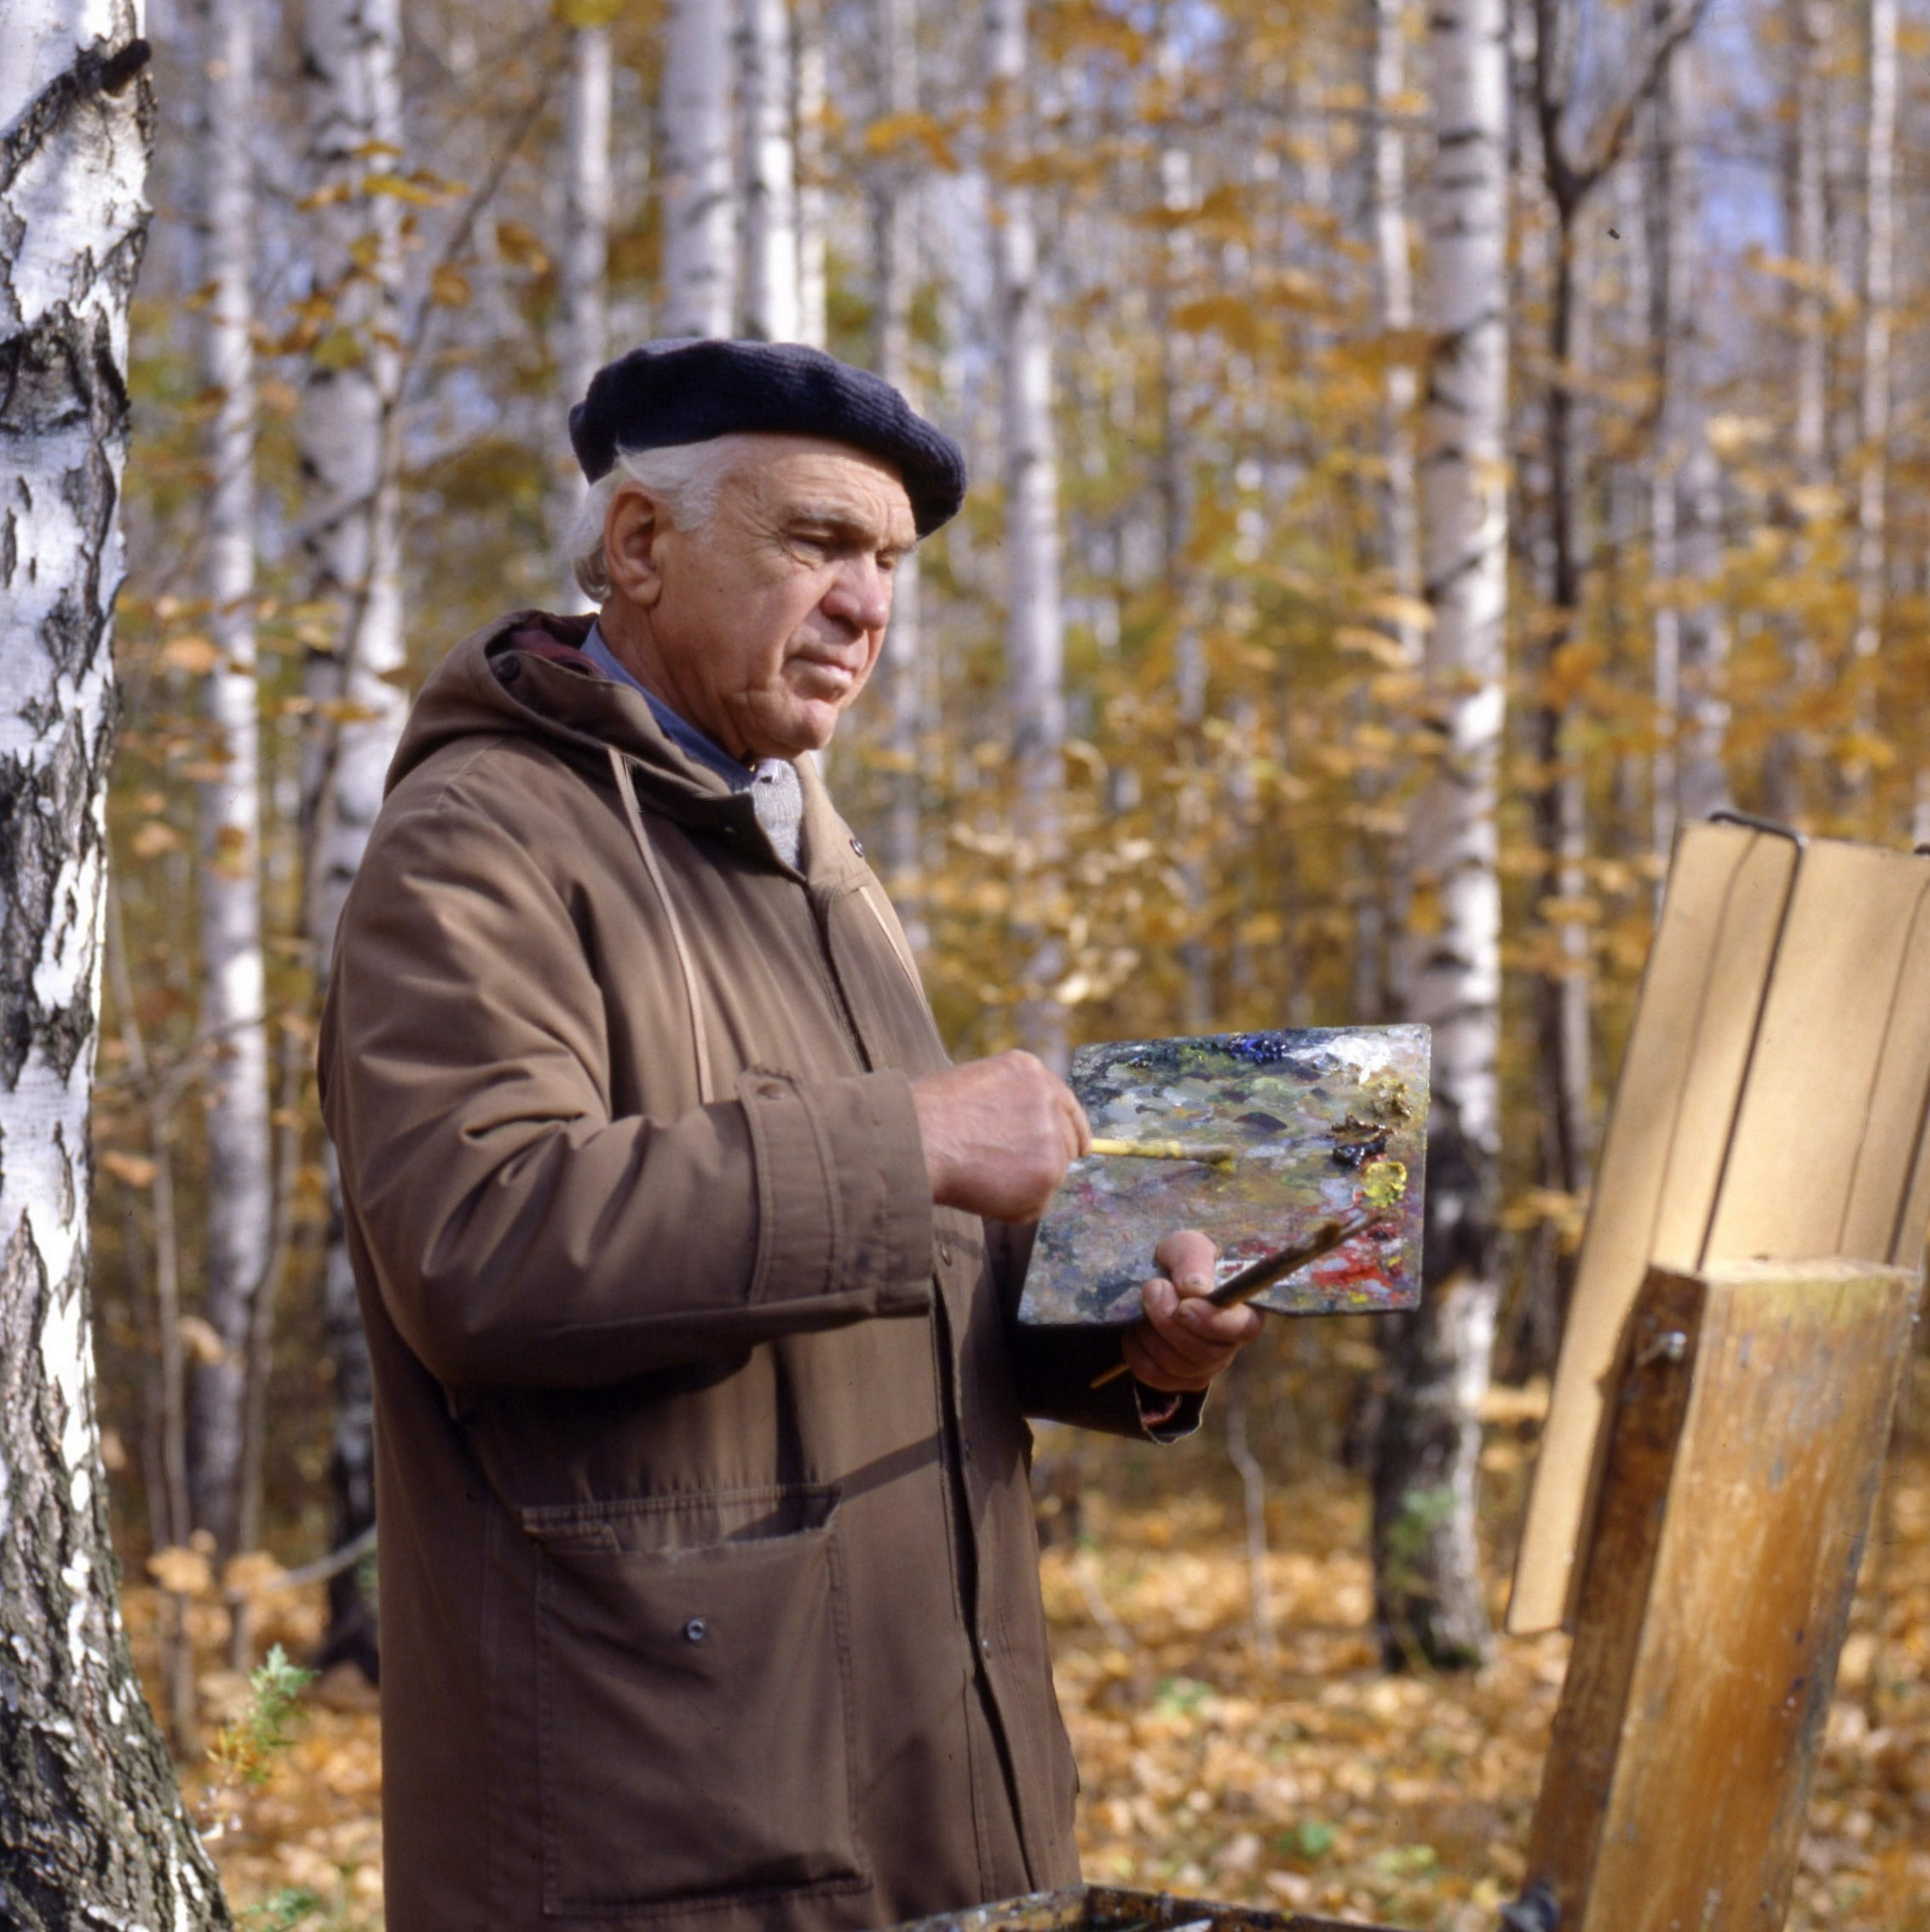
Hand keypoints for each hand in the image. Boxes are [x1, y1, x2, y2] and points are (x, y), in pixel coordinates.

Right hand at [910, 1051, 1089, 1220]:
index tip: (1082, 1149)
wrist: (915, 1140)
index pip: (1067, 1105)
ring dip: (1023, 1185)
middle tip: (1007, 1174)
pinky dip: (1012, 1207)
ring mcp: (1052, 1136)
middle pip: (1067, 1142)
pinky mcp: (1048, 1172)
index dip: (1073, 1130)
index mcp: (1030, 1072)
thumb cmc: (925, 1118)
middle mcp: (1049, 1099)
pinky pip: (1037, 1203)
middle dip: (1045, 1161)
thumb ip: (1009, 1104)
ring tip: (980, 1176)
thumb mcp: (974, 1088)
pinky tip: (982, 1190)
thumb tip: (1026, 1139)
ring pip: (1052, 1175)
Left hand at [1119, 1229, 1261, 1392]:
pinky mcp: (1177, 1379)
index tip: (1184, 1306)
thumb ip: (1192, 1259)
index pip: (1245, 1329)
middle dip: (1170, 1324)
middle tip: (1151, 1290)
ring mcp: (1204, 1367)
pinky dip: (1137, 1352)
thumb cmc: (1180, 1261)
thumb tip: (1194, 1288)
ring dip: (1151, 1335)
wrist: (1155, 1280)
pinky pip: (1155, 1377)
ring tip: (1143, 1306)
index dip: (1213, 1322)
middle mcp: (1228, 1345)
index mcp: (1243, 1311)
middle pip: (1208, 1354)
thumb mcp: (1185, 1245)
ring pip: (1179, 1368)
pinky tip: (1135, 1329)